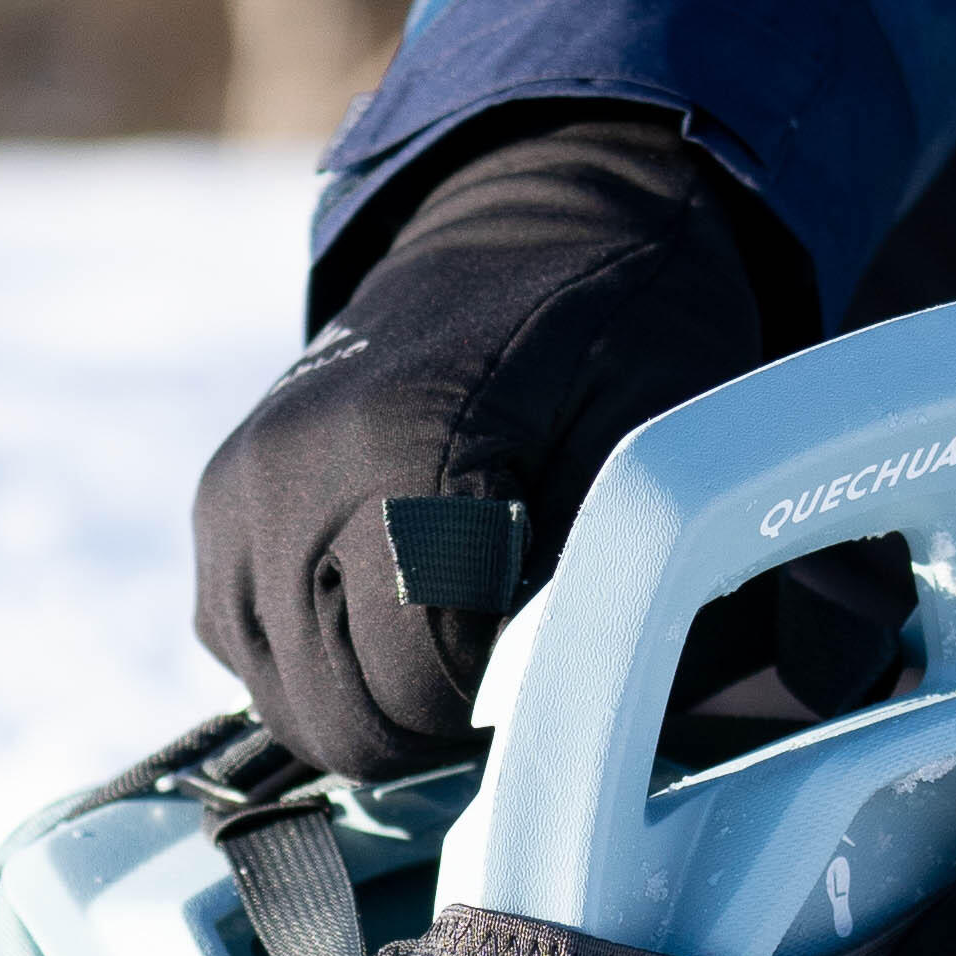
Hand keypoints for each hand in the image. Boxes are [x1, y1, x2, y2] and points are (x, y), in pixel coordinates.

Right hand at [194, 111, 786, 782]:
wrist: (532, 233)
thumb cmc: (628, 335)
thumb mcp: (686, 432)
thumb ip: (674, 567)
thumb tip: (739, 691)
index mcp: (400, 446)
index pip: (424, 689)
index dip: (516, 700)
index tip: (574, 637)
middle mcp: (286, 475)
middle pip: (350, 722)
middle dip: (452, 721)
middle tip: (531, 648)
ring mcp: (235, 499)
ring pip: (300, 712)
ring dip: (394, 704)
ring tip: (478, 623)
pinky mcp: (215, 519)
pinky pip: (259, 663)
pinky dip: (335, 666)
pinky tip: (412, 605)